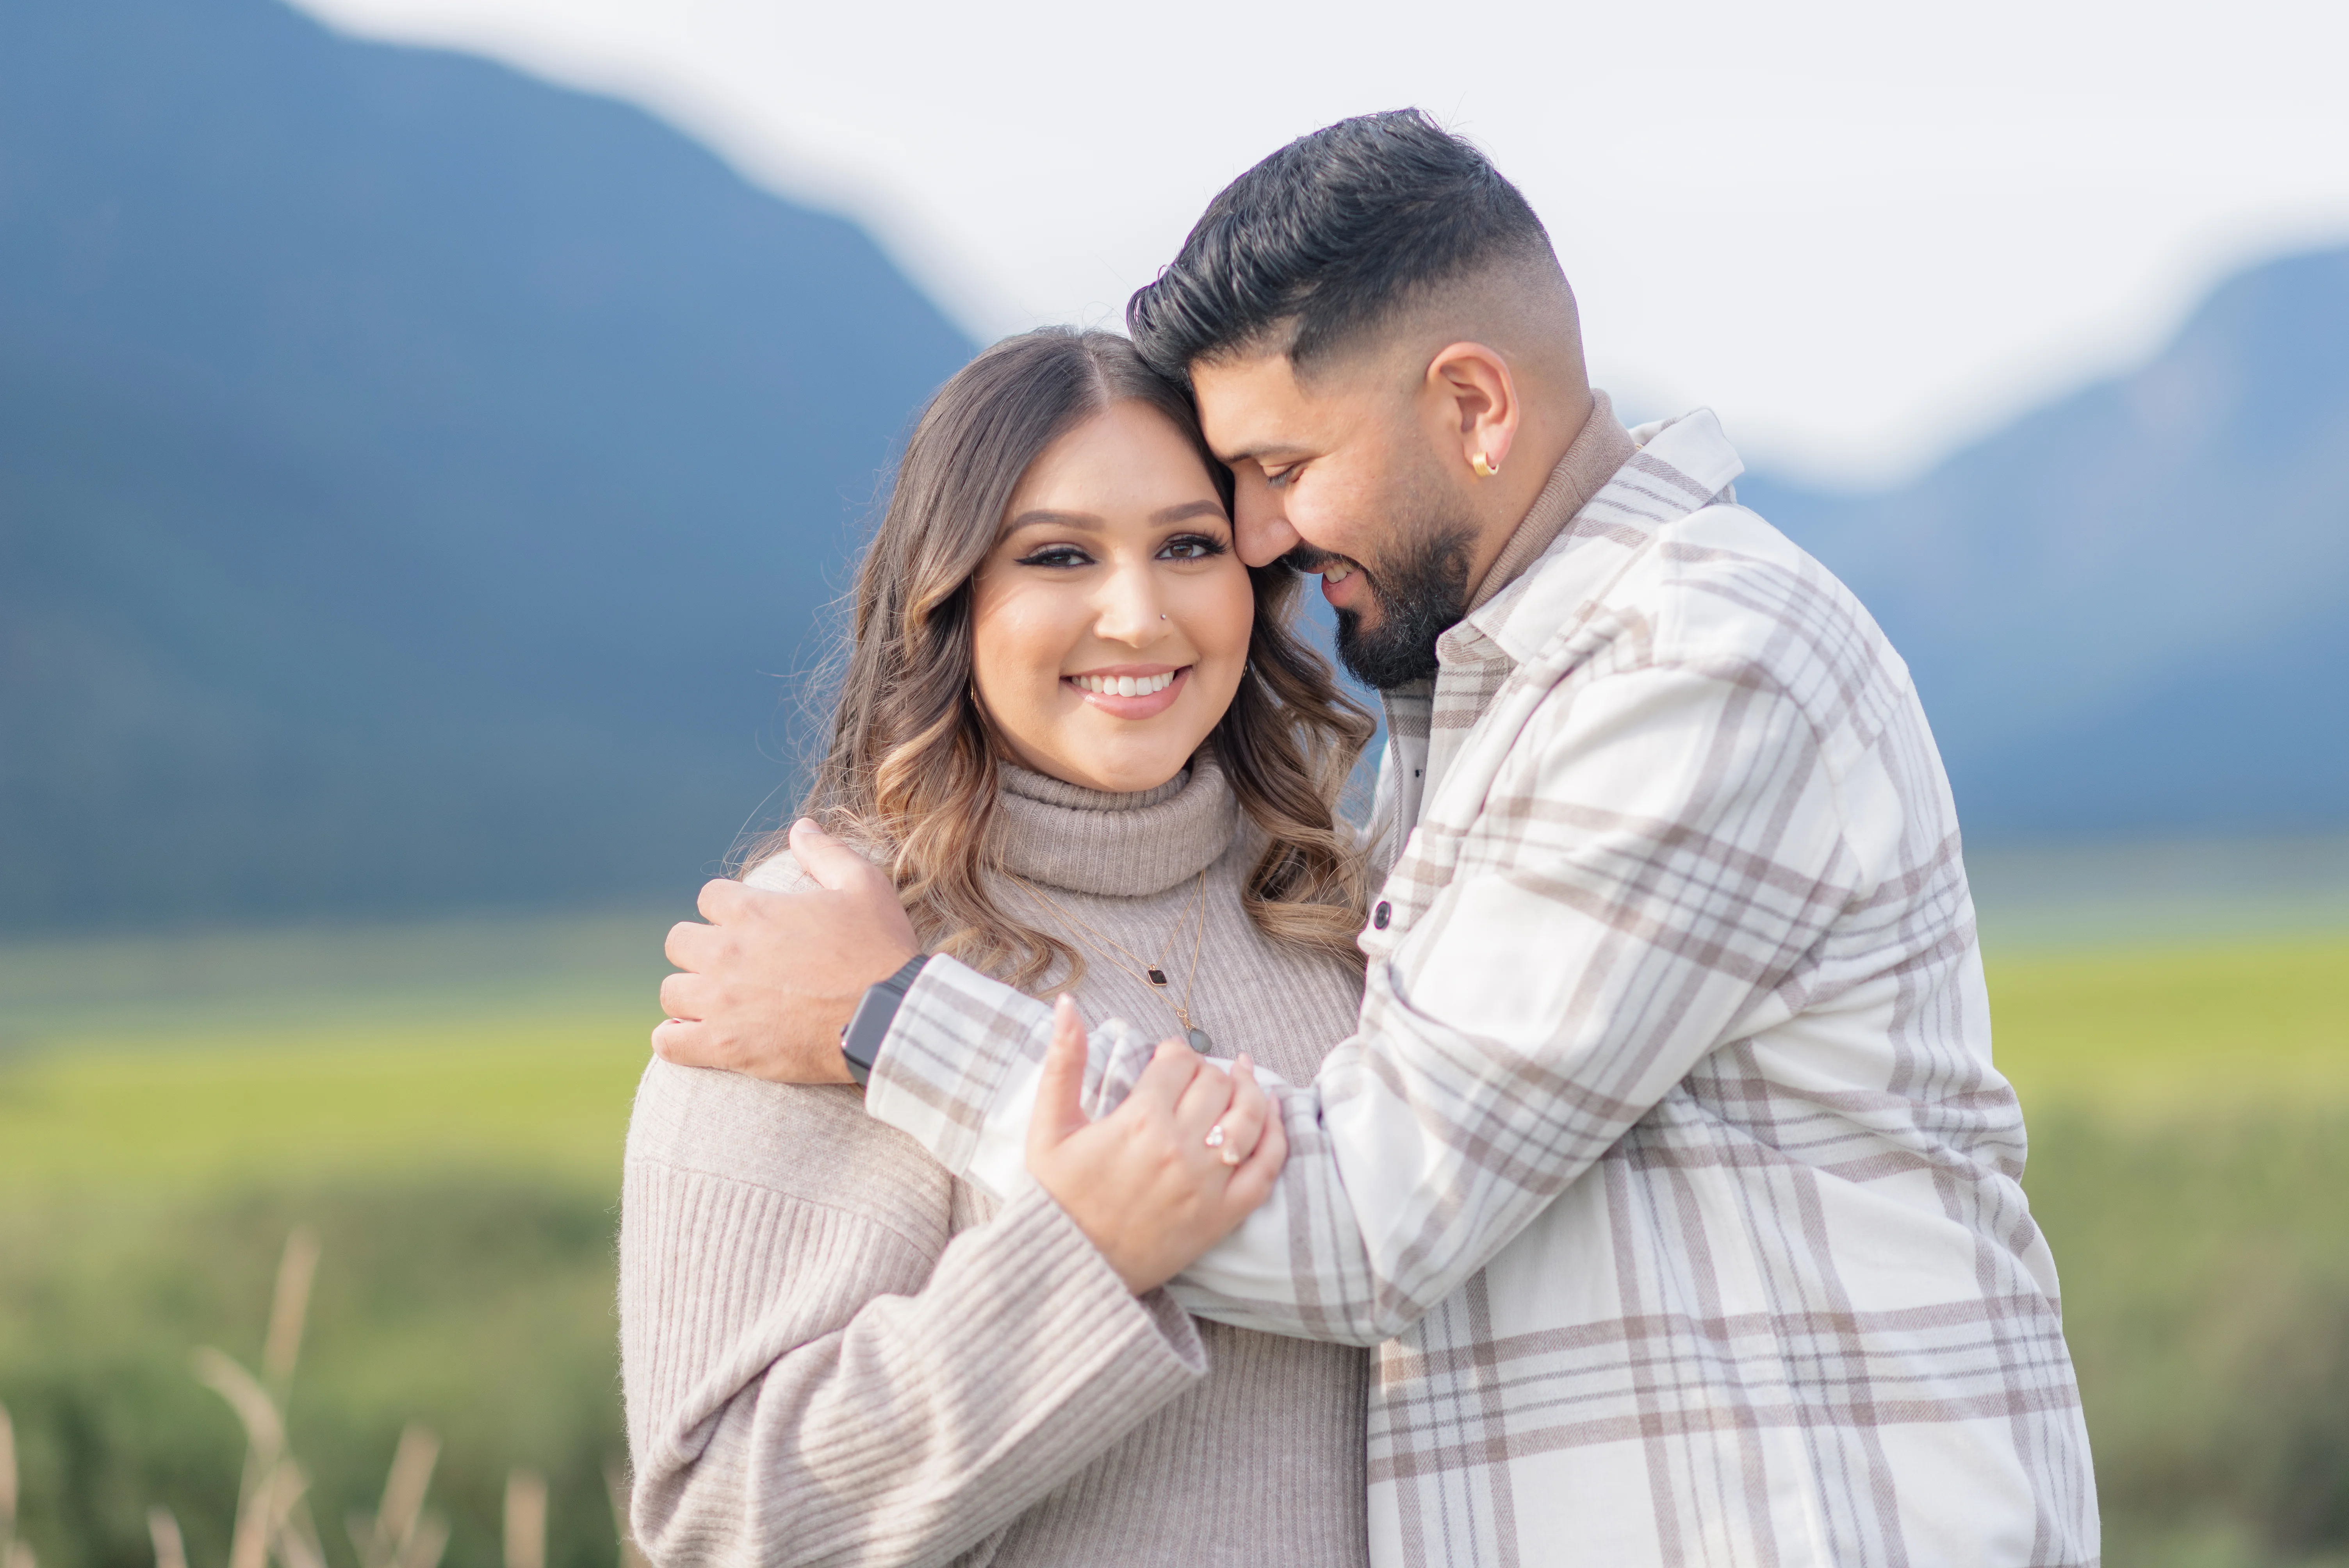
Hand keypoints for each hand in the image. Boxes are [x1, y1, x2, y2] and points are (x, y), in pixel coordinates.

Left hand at [652, 819, 919, 1082]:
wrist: (889, 1019)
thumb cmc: (879, 950)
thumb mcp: (864, 886)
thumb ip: (826, 853)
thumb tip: (800, 827)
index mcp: (752, 911)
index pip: (709, 897)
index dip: (729, 907)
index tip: (751, 923)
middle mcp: (725, 953)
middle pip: (679, 941)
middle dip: (700, 947)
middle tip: (731, 962)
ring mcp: (721, 1003)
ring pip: (671, 991)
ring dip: (691, 993)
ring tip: (719, 1001)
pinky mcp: (725, 1047)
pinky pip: (669, 1043)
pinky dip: (676, 1039)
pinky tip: (696, 1035)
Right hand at [1024, 996, 1287, 1293]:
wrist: (1070, 1271)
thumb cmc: (1055, 1198)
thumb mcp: (1048, 1128)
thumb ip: (1063, 1063)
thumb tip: (1067, 1005)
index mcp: (1139, 1121)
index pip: (1179, 1062)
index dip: (1174, 1052)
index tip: (1166, 1060)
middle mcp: (1180, 1148)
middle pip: (1217, 1083)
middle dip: (1207, 1070)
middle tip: (1193, 1076)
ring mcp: (1207, 1184)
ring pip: (1250, 1116)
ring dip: (1250, 1090)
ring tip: (1242, 1077)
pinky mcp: (1223, 1216)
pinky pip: (1267, 1168)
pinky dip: (1276, 1136)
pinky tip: (1271, 1115)